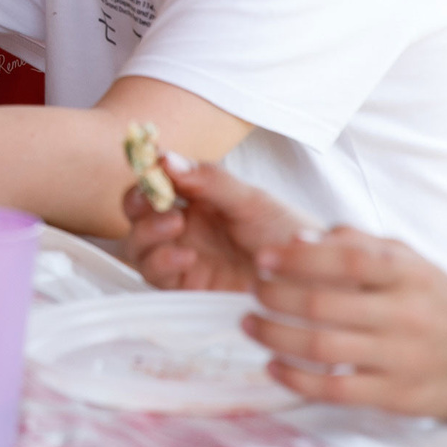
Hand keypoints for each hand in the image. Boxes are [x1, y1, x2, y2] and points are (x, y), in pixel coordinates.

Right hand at [123, 156, 317, 292]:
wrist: (309, 280)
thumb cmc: (285, 235)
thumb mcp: (250, 200)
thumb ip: (209, 181)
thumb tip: (165, 159)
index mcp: (197, 198)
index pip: (156, 180)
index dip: (146, 172)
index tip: (150, 166)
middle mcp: (184, 226)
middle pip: (137, 212)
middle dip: (137, 202)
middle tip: (153, 198)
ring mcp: (182, 256)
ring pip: (138, 244)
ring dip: (146, 232)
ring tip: (174, 225)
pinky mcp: (185, 287)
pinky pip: (155, 275)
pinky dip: (161, 262)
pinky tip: (185, 256)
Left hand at [242, 226, 446, 420]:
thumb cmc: (441, 305)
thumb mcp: (414, 264)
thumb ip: (360, 245)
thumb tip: (301, 237)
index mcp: (412, 275)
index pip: (349, 258)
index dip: (300, 257)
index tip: (264, 257)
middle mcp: (408, 315)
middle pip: (323, 304)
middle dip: (274, 296)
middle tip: (253, 291)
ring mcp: (402, 359)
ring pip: (321, 347)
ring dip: (273, 336)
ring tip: (250, 324)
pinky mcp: (396, 396)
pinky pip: (333, 389)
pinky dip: (294, 378)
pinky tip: (273, 366)